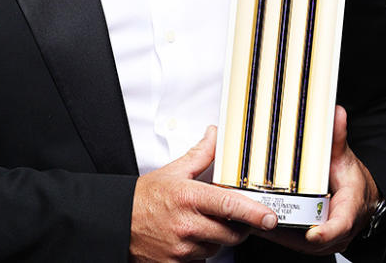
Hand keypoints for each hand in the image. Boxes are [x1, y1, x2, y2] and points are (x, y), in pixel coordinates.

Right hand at [131, 125, 277, 261]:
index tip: (270, 217)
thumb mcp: (171, 173)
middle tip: (227, 218)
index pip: (230, 205)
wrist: (115, 223)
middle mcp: (186, 224)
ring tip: (197, 227)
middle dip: (236, 227)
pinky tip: (188, 241)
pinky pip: (203, 261)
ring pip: (218, 249)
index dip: (254, 213)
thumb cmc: (142, 199)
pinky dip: (200, 253)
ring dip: (216, 240)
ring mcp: (182, 248)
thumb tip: (214, 136)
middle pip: (232, 233)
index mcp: (187, 197)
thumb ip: (199, 156)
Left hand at [256, 106, 380, 254]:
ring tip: (249, 218)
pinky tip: (250, 222)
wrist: (358, 199)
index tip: (312, 233)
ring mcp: (323, 239)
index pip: (340, 224)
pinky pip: (289, 240)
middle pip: (312, 237)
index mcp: (349, 209)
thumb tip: (336, 113)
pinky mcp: (308, 242)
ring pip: (297, 241)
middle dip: (285, 230)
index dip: (327, 231)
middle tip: (258, 216)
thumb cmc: (350, 181)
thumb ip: (337, 138)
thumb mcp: (343, 158)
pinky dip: (271, 232)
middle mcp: (337, 230)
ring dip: (274, 232)